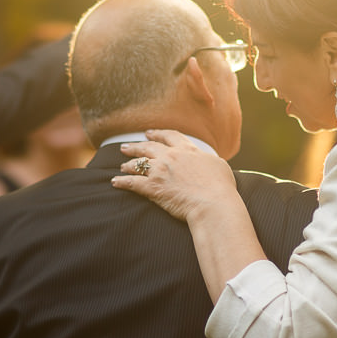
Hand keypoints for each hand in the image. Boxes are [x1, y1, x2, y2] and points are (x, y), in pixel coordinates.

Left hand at [111, 130, 237, 221]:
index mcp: (187, 150)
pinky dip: (122, 182)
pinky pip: (132, 183)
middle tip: (126, 147)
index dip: (158, 134)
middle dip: (136, 146)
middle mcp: (171, 157)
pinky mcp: (152, 187)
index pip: (170, 137)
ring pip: (138, 164)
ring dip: (128, 164)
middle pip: (148, 147)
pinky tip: (115, 182)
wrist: (213, 203)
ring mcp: (160, 171)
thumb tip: (205, 161)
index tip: (149, 133)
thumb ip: (207, 160)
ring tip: (122, 166)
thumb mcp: (218, 165)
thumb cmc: (221, 187)